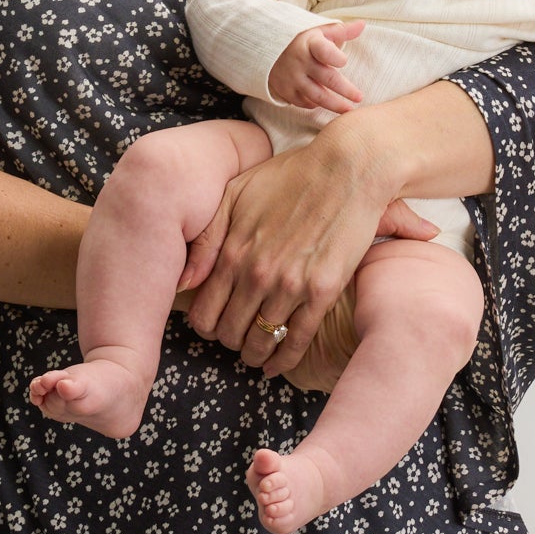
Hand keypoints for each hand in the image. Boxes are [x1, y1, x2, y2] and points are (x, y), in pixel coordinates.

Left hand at [177, 137, 437, 380]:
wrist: (348, 168)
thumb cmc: (291, 175)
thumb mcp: (236, 193)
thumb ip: (207, 236)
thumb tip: (186, 280)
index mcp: (232, 251)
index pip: (203, 312)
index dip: (205, 326)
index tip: (213, 326)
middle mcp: (256, 274)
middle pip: (229, 332)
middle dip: (229, 341)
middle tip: (236, 339)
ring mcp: (290, 285)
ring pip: (260, 341)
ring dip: (255, 354)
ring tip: (255, 354)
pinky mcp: (322, 291)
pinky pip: (296, 340)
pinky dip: (285, 359)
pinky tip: (278, 365)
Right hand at [266, 20, 364, 111]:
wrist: (264, 46)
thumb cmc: (301, 38)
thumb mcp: (319, 31)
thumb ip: (342, 31)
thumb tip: (362, 24)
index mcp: (310, 43)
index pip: (324, 51)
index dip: (336, 57)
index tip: (344, 61)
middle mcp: (300, 61)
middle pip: (327, 79)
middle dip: (346, 90)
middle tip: (359, 98)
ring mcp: (291, 77)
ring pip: (317, 96)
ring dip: (335, 105)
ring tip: (349, 109)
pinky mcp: (284, 90)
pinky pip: (303, 102)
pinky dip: (315, 104)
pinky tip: (325, 104)